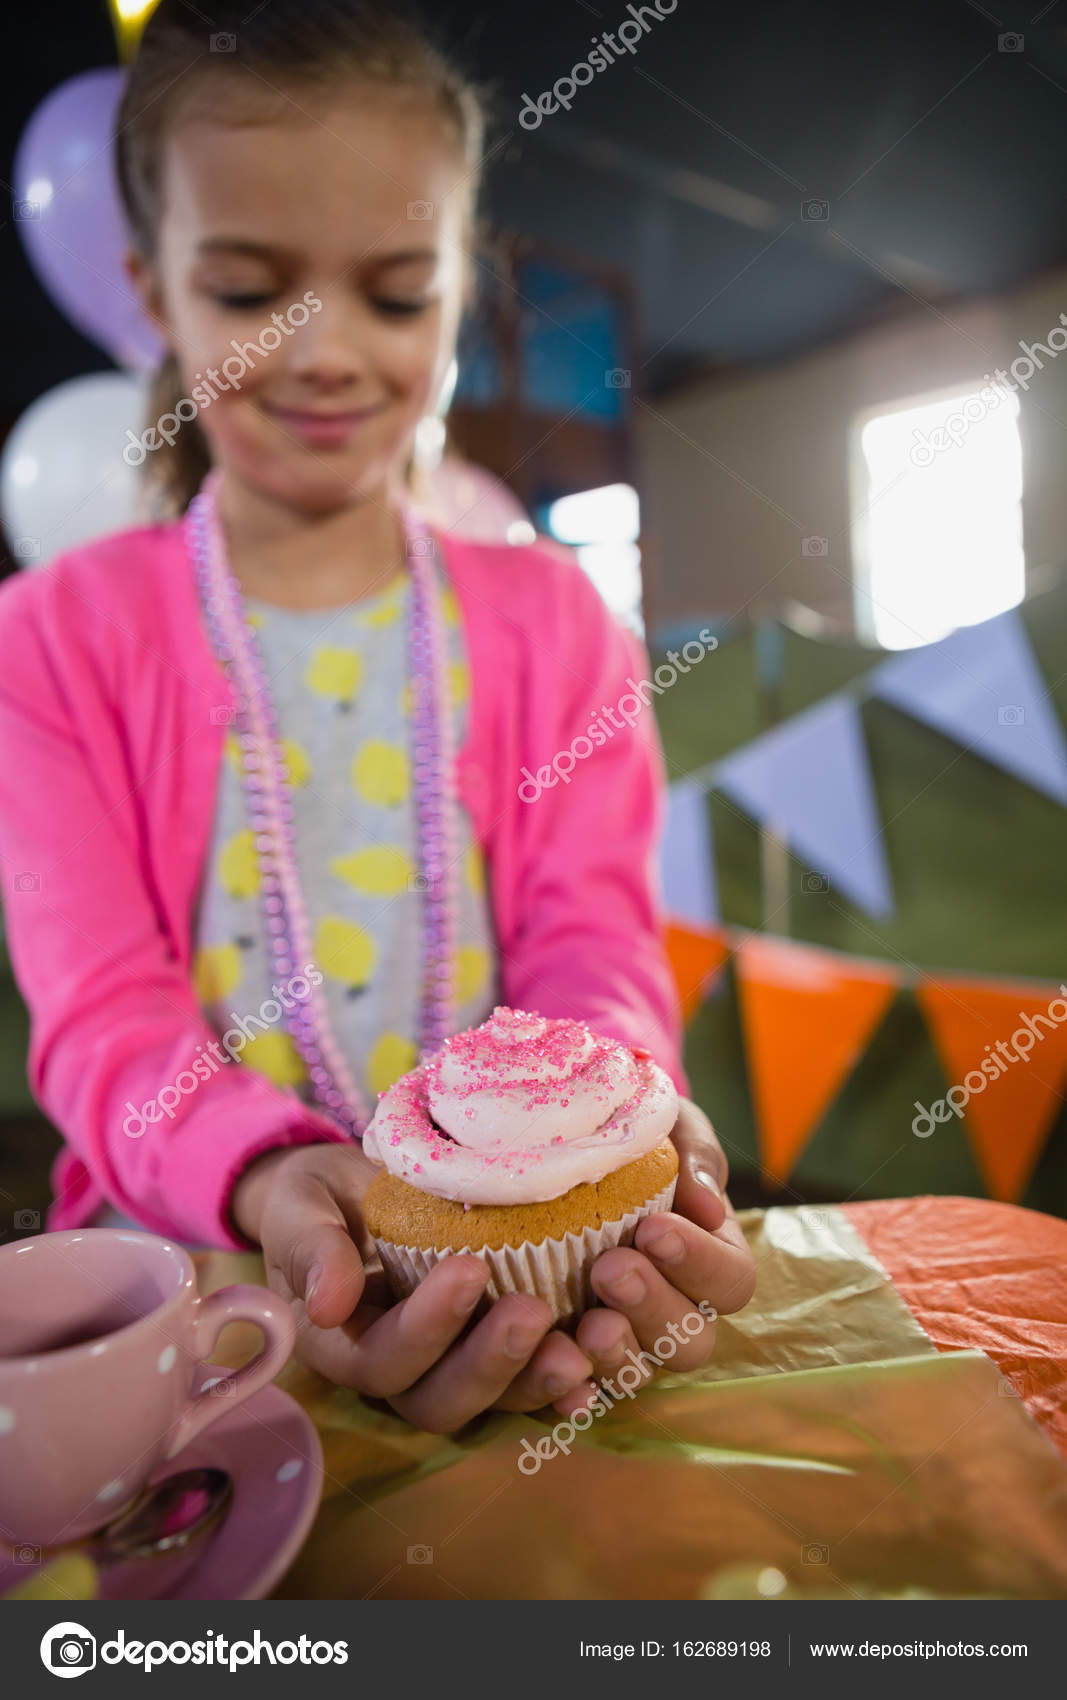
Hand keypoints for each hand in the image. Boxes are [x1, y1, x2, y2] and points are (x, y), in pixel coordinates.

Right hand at [230, 1143, 595, 1431]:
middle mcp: (398, 1373)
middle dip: (490, 1364)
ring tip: (581, 1346)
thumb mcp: (301, 1208)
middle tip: (532, 1313)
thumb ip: (311, 1248)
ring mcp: (448, 1368)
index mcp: (342, 1345)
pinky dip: (563, 1386)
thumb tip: (326, 1305)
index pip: (382, 1359)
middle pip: (441, 1400)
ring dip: (536, 1381)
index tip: (468, 1267)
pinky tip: (600, 1370)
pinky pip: (527, 1384)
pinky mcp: (492, 1354)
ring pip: (492, 1403)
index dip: (426, 1327)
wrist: (350, 1191)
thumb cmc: (318, 1199)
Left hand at [551, 1098, 756, 1418]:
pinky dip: (573, 1389)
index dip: (699, 1263)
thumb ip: (694, 1153)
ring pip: (641, 1371)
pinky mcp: (578, 1355)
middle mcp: (678, 1308)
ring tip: (588, 1323)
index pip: (731, 1280)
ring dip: (619, 1354)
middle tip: (610, 1269)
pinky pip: (582, 1387)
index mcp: (711, 1257)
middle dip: (653, 1307)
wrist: (564, 1141)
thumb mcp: (668, 1123)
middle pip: (691, 1340)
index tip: (654, 1229)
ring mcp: (630, 1338)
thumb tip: (707, 1204)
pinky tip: (555, 1367)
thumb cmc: (630, 1130)